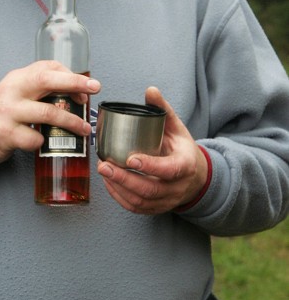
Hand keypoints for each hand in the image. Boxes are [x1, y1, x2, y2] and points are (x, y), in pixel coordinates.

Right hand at [0, 61, 100, 171]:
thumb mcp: (13, 95)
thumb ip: (36, 90)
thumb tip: (74, 93)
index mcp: (16, 79)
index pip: (46, 67)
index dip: (70, 75)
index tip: (86, 87)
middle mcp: (11, 91)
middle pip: (46, 80)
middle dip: (75, 83)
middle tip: (95, 88)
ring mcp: (8, 113)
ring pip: (48, 112)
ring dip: (71, 122)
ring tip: (84, 129)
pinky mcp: (5, 134)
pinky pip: (35, 138)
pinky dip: (44, 141)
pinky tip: (42, 142)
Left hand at [97, 86, 208, 213]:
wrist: (196, 177)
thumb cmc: (182, 149)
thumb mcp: (177, 128)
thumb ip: (163, 110)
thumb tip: (150, 90)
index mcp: (185, 165)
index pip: (169, 170)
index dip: (150, 166)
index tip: (130, 159)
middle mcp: (177, 187)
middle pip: (150, 189)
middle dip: (124, 179)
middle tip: (104, 165)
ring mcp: (167, 201)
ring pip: (141, 201)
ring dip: (118, 188)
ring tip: (103, 170)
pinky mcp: (156, 208)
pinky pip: (136, 207)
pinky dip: (119, 196)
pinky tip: (108, 182)